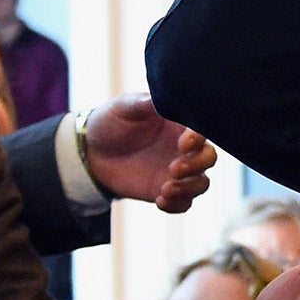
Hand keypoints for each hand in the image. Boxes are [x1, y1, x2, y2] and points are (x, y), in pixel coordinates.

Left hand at [82, 94, 216, 211]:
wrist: (91, 152)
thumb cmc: (111, 122)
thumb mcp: (125, 107)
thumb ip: (147, 103)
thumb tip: (166, 95)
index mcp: (179, 125)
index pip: (201, 131)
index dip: (198, 139)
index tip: (182, 144)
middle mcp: (183, 149)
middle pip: (208, 158)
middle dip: (197, 165)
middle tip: (173, 169)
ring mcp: (177, 171)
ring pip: (201, 183)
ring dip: (189, 188)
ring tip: (166, 189)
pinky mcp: (166, 190)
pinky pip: (184, 203)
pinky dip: (177, 204)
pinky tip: (160, 200)